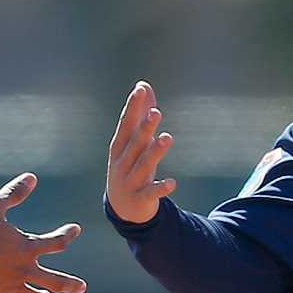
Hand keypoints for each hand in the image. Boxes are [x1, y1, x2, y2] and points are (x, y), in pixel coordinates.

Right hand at [0, 172, 84, 292]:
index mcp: (27, 248)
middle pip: (55, 281)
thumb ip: (14, 193)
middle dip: (70, 284)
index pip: (56, 242)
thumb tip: (31, 178)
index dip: (68, 235)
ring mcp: (9, 286)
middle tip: (81, 287)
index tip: (76, 229)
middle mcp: (23, 270)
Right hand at [105, 80, 176, 224]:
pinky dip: (161, 188)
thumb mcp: (132, 142)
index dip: (132, 107)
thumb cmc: (129, 165)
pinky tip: (172, 183)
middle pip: (135, 143)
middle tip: (156, 112)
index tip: (140, 90)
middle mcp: (122, 162)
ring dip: (155, 152)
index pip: (125, 123)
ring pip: (144, 165)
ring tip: (167, 138)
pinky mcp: (141, 199)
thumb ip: (139, 113)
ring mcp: (130, 181)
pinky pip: (151, 193)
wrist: (122, 208)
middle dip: (144, 128)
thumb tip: (143, 84)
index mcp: (119, 146)